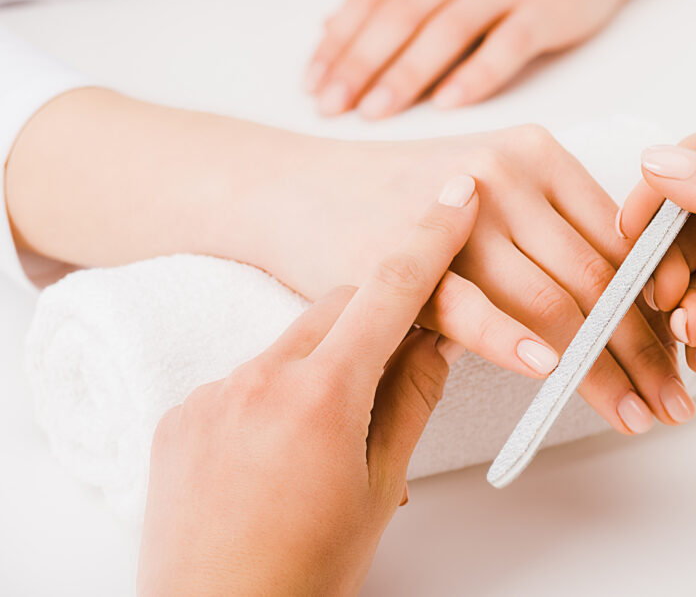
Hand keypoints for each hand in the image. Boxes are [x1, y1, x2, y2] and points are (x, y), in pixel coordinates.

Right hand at [7, 92, 686, 432]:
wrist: (300, 191)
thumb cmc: (400, 200)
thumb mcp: (486, 196)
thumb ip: (549, 236)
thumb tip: (623, 311)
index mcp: (540, 155)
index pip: (622, 240)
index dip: (663, 303)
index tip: (686, 352)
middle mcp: (510, 174)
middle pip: (600, 275)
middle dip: (647, 348)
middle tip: (678, 400)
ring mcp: (460, 212)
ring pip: (555, 299)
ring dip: (602, 367)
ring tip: (636, 415)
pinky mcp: (410, 257)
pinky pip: (474, 306)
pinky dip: (515, 341)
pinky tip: (553, 373)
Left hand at [138, 176, 477, 594]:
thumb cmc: (303, 571)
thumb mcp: (376, 486)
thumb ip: (409, 402)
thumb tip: (437, 341)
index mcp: (320, 396)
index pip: (390, 292)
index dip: (430, 238)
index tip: (456, 195)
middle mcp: (258, 379)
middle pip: (338, 309)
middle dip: (377, 318)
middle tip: (404, 356)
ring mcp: (211, 393)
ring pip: (291, 342)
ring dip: (326, 360)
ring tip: (332, 431)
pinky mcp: (180, 414)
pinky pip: (245, 375)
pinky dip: (278, 390)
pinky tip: (281, 448)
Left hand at [306, 0, 649, 117]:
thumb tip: (329, 30)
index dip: (338, 42)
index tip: (312, 83)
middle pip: (400, 14)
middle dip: (360, 63)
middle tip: (331, 106)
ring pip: (446, 31)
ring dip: (406, 74)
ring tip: (375, 112)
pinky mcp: (547, 11)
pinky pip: (506, 47)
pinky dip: (475, 76)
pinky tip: (448, 104)